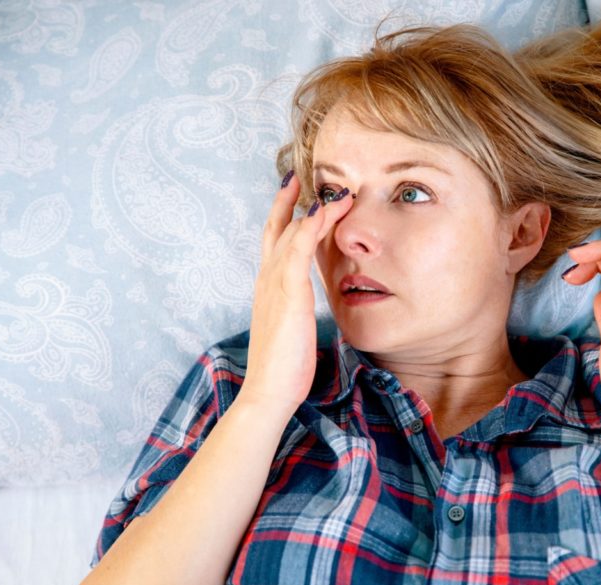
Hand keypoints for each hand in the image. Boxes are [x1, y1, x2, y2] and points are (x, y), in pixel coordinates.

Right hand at [234, 174, 353, 413]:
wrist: (268, 392)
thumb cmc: (284, 368)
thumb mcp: (291, 331)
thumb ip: (295, 311)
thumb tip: (302, 306)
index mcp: (267, 290)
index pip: (274, 244)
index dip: (282, 218)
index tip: (295, 197)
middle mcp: (266, 280)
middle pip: (276, 229)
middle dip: (288, 201)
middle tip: (299, 177)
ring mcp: (274, 285)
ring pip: (291, 234)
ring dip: (313, 208)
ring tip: (334, 188)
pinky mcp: (287, 294)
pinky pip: (299, 251)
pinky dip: (310, 228)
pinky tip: (324, 212)